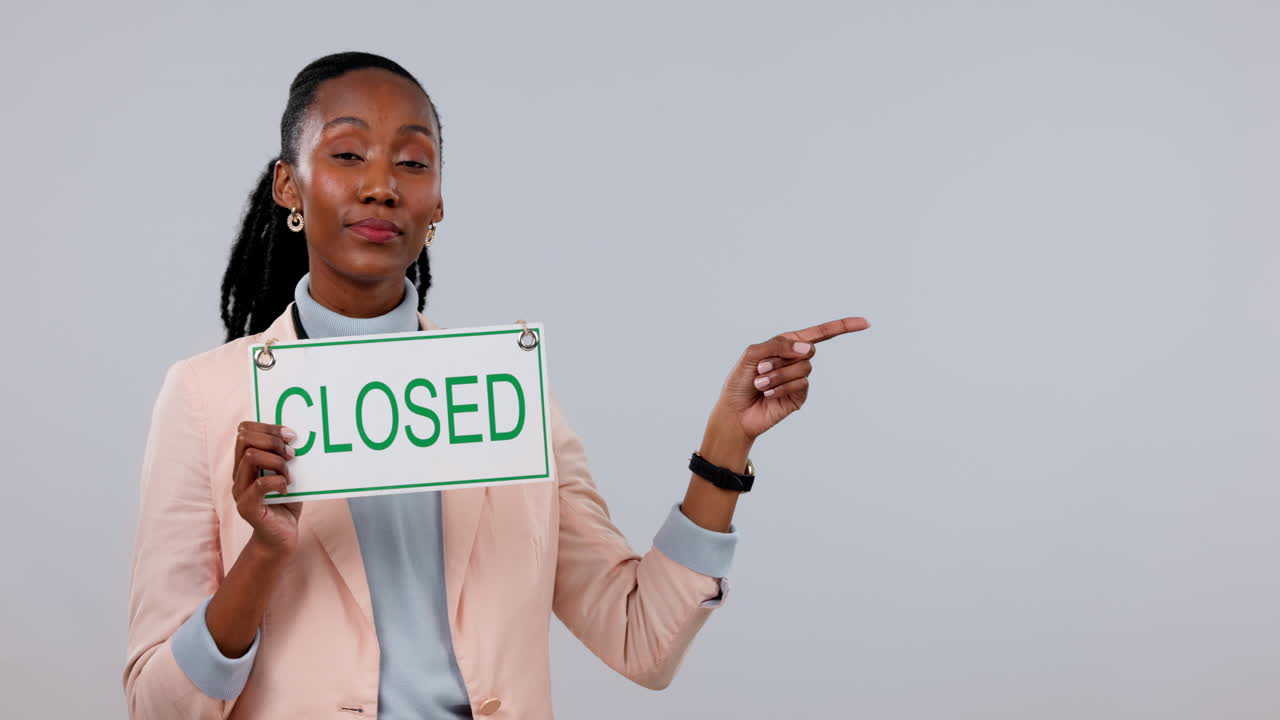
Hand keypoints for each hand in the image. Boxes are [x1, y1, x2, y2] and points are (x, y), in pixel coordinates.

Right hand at [233, 421, 302, 555]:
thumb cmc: (286, 502)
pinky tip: (287, 489)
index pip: (244, 430)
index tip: (290, 434)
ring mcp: (240, 490)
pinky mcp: (247, 506)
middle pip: (245, 439)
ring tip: (289, 475)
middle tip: (292, 454)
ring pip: (251, 457)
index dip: (267, 426)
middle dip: (273, 441)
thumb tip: (297, 435)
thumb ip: (287, 456)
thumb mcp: (288, 474)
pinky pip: (260, 484)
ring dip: (277, 462)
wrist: (281, 537)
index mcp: (245, 462)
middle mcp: (238, 474)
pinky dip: (279, 482)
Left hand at [710, 317, 869, 440]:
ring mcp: (800, 379)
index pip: (820, 333)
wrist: (735, 411)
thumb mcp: (752, 354)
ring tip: (761, 384)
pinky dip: (781, 387)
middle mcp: (797, 360)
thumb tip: (808, 348)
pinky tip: (769, 394)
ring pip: (803, 368)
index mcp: (787, 345)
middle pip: (808, 350)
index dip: (843, 327)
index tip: (865, 323)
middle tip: (761, 368)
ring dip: (777, 375)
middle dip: (781, 358)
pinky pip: (801, 384)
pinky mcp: (800, 396)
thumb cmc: (740, 381)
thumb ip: (778, 344)